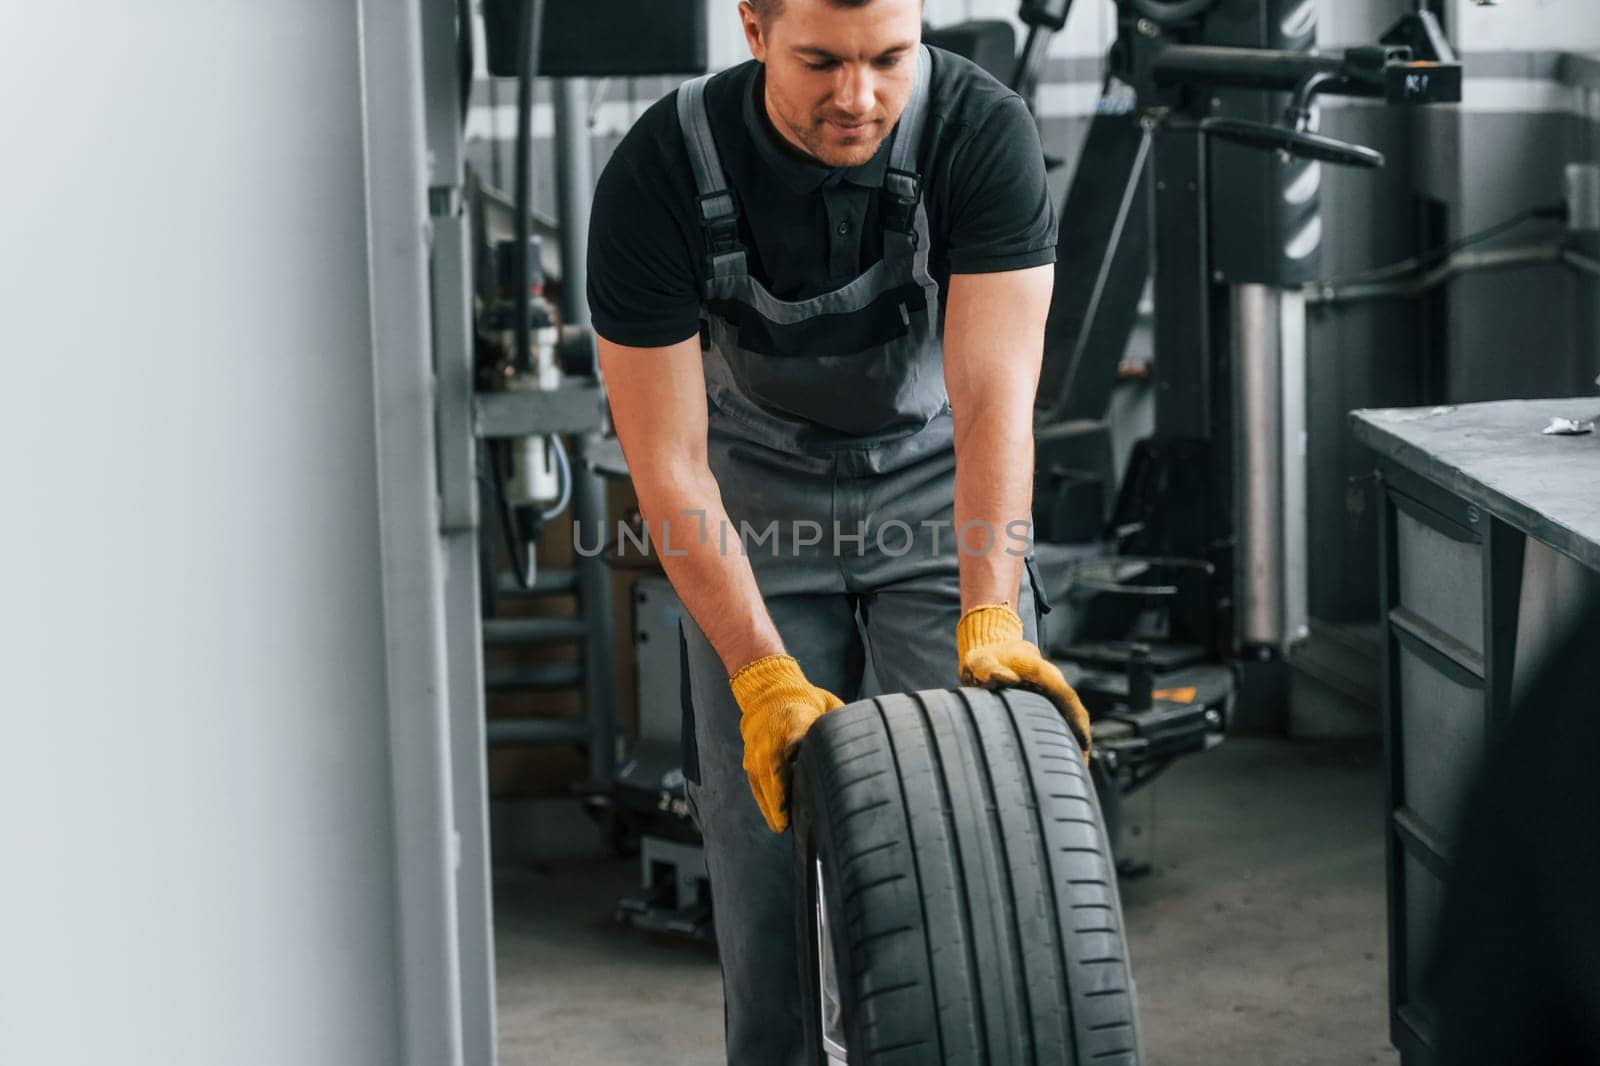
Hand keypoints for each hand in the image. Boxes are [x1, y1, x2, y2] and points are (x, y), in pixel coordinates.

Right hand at [730, 654, 844, 832]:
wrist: (769, 689)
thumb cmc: (807, 700)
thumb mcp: (827, 705)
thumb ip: (839, 724)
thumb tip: (862, 740)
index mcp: (794, 722)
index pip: (793, 749)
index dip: (794, 773)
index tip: (799, 793)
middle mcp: (771, 738)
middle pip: (773, 772)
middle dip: (780, 799)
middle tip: (789, 823)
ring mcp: (758, 748)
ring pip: (762, 781)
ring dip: (771, 805)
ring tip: (781, 826)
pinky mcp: (751, 757)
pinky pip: (755, 782)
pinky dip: (763, 800)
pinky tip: (774, 817)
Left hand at [957, 603, 1091, 755]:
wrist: (991, 649)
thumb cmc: (983, 659)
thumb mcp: (980, 661)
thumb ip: (989, 668)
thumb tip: (1007, 680)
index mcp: (1041, 671)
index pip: (1065, 695)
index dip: (1075, 718)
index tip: (1083, 741)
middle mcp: (1052, 681)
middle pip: (1074, 710)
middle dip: (1080, 736)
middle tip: (1079, 766)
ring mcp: (1051, 691)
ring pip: (1070, 716)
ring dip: (1075, 739)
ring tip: (1073, 769)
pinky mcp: (1046, 700)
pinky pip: (1060, 718)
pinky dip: (1063, 736)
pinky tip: (1059, 758)